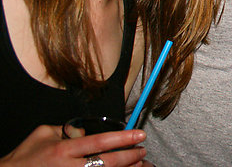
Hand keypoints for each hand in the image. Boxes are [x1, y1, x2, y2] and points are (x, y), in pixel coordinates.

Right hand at [0, 125, 146, 166]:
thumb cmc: (25, 157)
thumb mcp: (43, 134)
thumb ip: (67, 130)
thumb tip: (86, 130)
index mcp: (63, 149)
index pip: (99, 142)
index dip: (122, 138)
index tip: (139, 134)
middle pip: (106, 163)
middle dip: (129, 157)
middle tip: (143, 151)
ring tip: (141, 164)